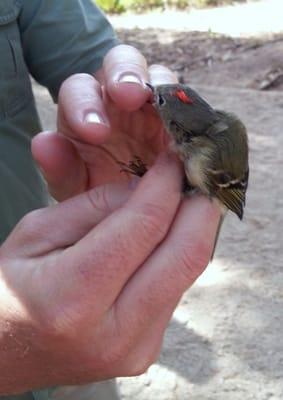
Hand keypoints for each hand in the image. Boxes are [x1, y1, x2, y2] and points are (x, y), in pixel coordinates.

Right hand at [0, 155, 218, 392]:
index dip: (167, 184)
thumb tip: (150, 186)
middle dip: (200, 206)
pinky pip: (175, 290)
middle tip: (194, 177)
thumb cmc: (8, 288)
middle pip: (188, 255)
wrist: (6, 351)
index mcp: (73, 299)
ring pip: (188, 272)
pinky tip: (160, 240)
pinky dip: (174, 256)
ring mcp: (136, 350)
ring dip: (191, 230)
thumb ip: (96, 206)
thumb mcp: (37, 232)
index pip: (144, 226)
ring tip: (176, 204)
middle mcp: (114, 334)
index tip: (174, 160)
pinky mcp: (146, 351)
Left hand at [32, 45, 177, 200]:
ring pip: (160, 76)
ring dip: (165, 87)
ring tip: (171, 109)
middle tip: (130, 96)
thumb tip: (44, 143)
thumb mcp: (76, 188)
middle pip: (121, 63)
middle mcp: (117, 99)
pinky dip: (192, 113)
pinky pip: (190, 105)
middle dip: (126, 75)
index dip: (85, 105)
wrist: (133, 206)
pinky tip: (194, 132)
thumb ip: (60, 168)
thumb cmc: (97, 191)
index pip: (79, 90)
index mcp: (85, 110)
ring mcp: (153, 104)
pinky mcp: (181, 118)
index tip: (95, 133)